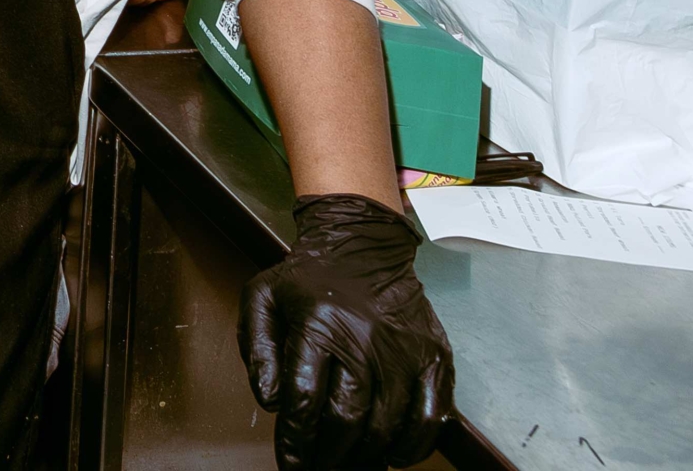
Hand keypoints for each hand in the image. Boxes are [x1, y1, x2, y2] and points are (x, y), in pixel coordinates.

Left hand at [242, 194, 455, 470]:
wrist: (364, 244)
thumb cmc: (308, 278)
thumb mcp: (262, 298)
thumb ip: (258, 349)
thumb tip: (271, 401)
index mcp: (318, 322)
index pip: (305, 397)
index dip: (296, 439)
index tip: (290, 462)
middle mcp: (365, 337)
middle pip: (347, 418)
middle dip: (327, 455)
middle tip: (316, 469)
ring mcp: (405, 350)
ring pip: (386, 424)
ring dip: (364, 456)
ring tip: (347, 465)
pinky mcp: (435, 357)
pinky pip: (431, 416)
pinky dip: (413, 446)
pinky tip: (391, 456)